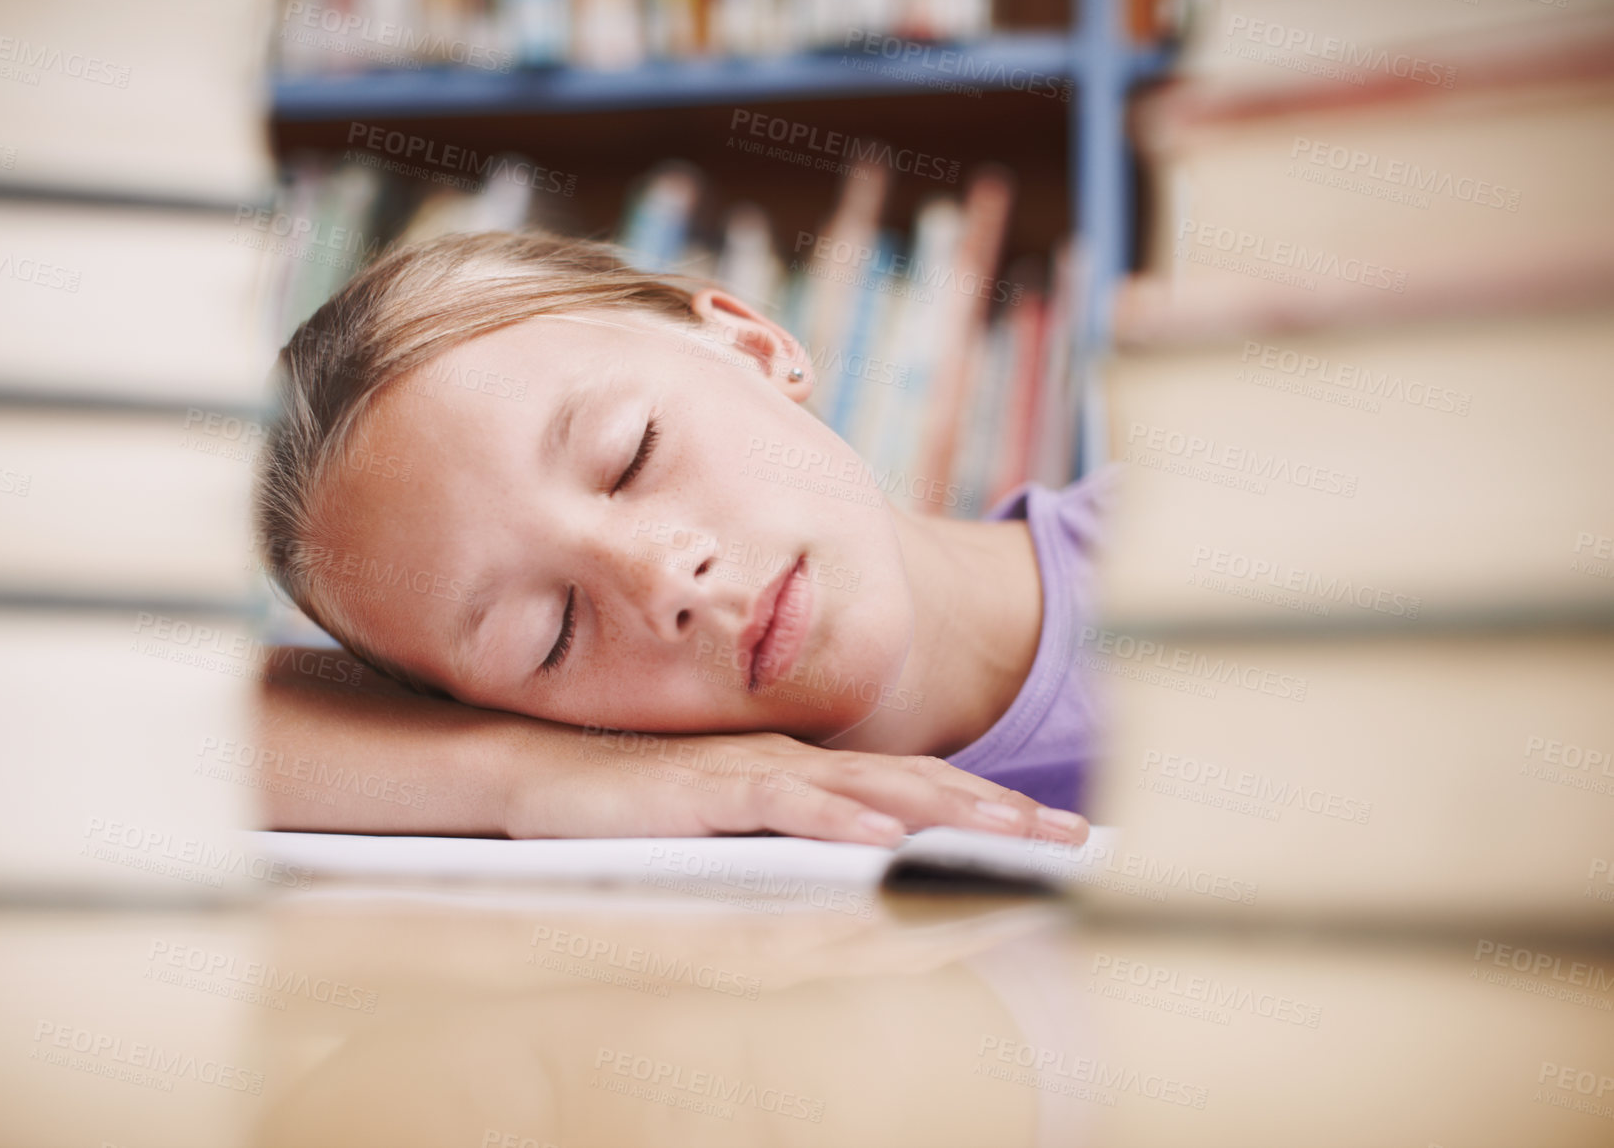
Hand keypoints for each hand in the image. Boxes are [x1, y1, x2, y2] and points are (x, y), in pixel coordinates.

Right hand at [498, 728, 1089, 845]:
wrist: (540, 768)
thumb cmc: (635, 796)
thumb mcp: (732, 811)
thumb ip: (794, 822)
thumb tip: (867, 854)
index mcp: (808, 766)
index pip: (915, 785)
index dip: (989, 805)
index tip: (1055, 828)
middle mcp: (796, 761)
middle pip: (918, 784)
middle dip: (1000, 809)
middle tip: (1075, 834)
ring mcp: (756, 772)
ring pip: (870, 790)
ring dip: (948, 810)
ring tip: (1016, 832)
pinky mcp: (709, 792)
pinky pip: (786, 804)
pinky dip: (841, 818)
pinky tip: (887, 836)